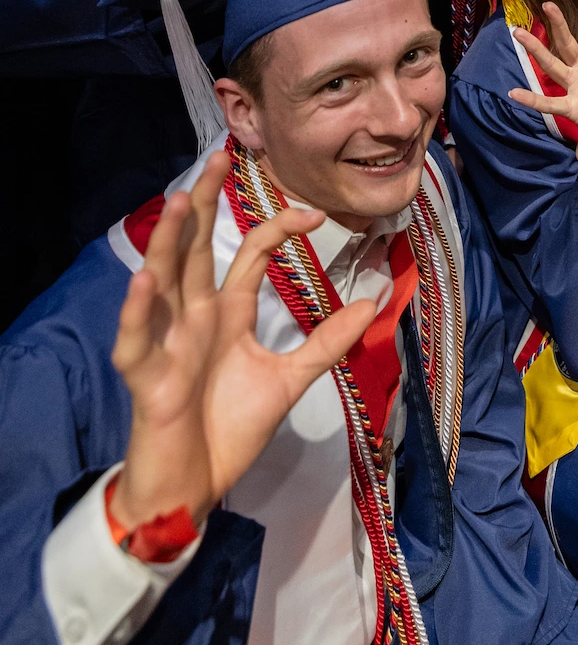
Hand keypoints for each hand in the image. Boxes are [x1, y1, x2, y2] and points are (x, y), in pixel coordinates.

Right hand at [110, 152, 374, 532]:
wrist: (194, 487)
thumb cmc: (228, 430)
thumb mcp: (288, 381)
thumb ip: (326, 343)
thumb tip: (373, 303)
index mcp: (227, 315)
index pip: (251, 256)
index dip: (279, 229)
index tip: (315, 212)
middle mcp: (195, 319)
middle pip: (197, 251)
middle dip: (206, 205)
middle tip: (218, 157)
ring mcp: (168, 344)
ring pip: (164, 283)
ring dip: (170, 243)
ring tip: (181, 202)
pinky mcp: (147, 379)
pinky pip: (136, 340)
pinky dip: (137, 312)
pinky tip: (144, 281)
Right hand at [508, 4, 577, 156]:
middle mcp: (577, 69)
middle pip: (564, 41)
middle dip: (557, 23)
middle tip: (546, 3)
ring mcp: (571, 86)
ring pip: (551, 64)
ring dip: (534, 49)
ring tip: (516, 32)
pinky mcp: (570, 107)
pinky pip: (548, 102)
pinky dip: (532, 99)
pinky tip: (513, 94)